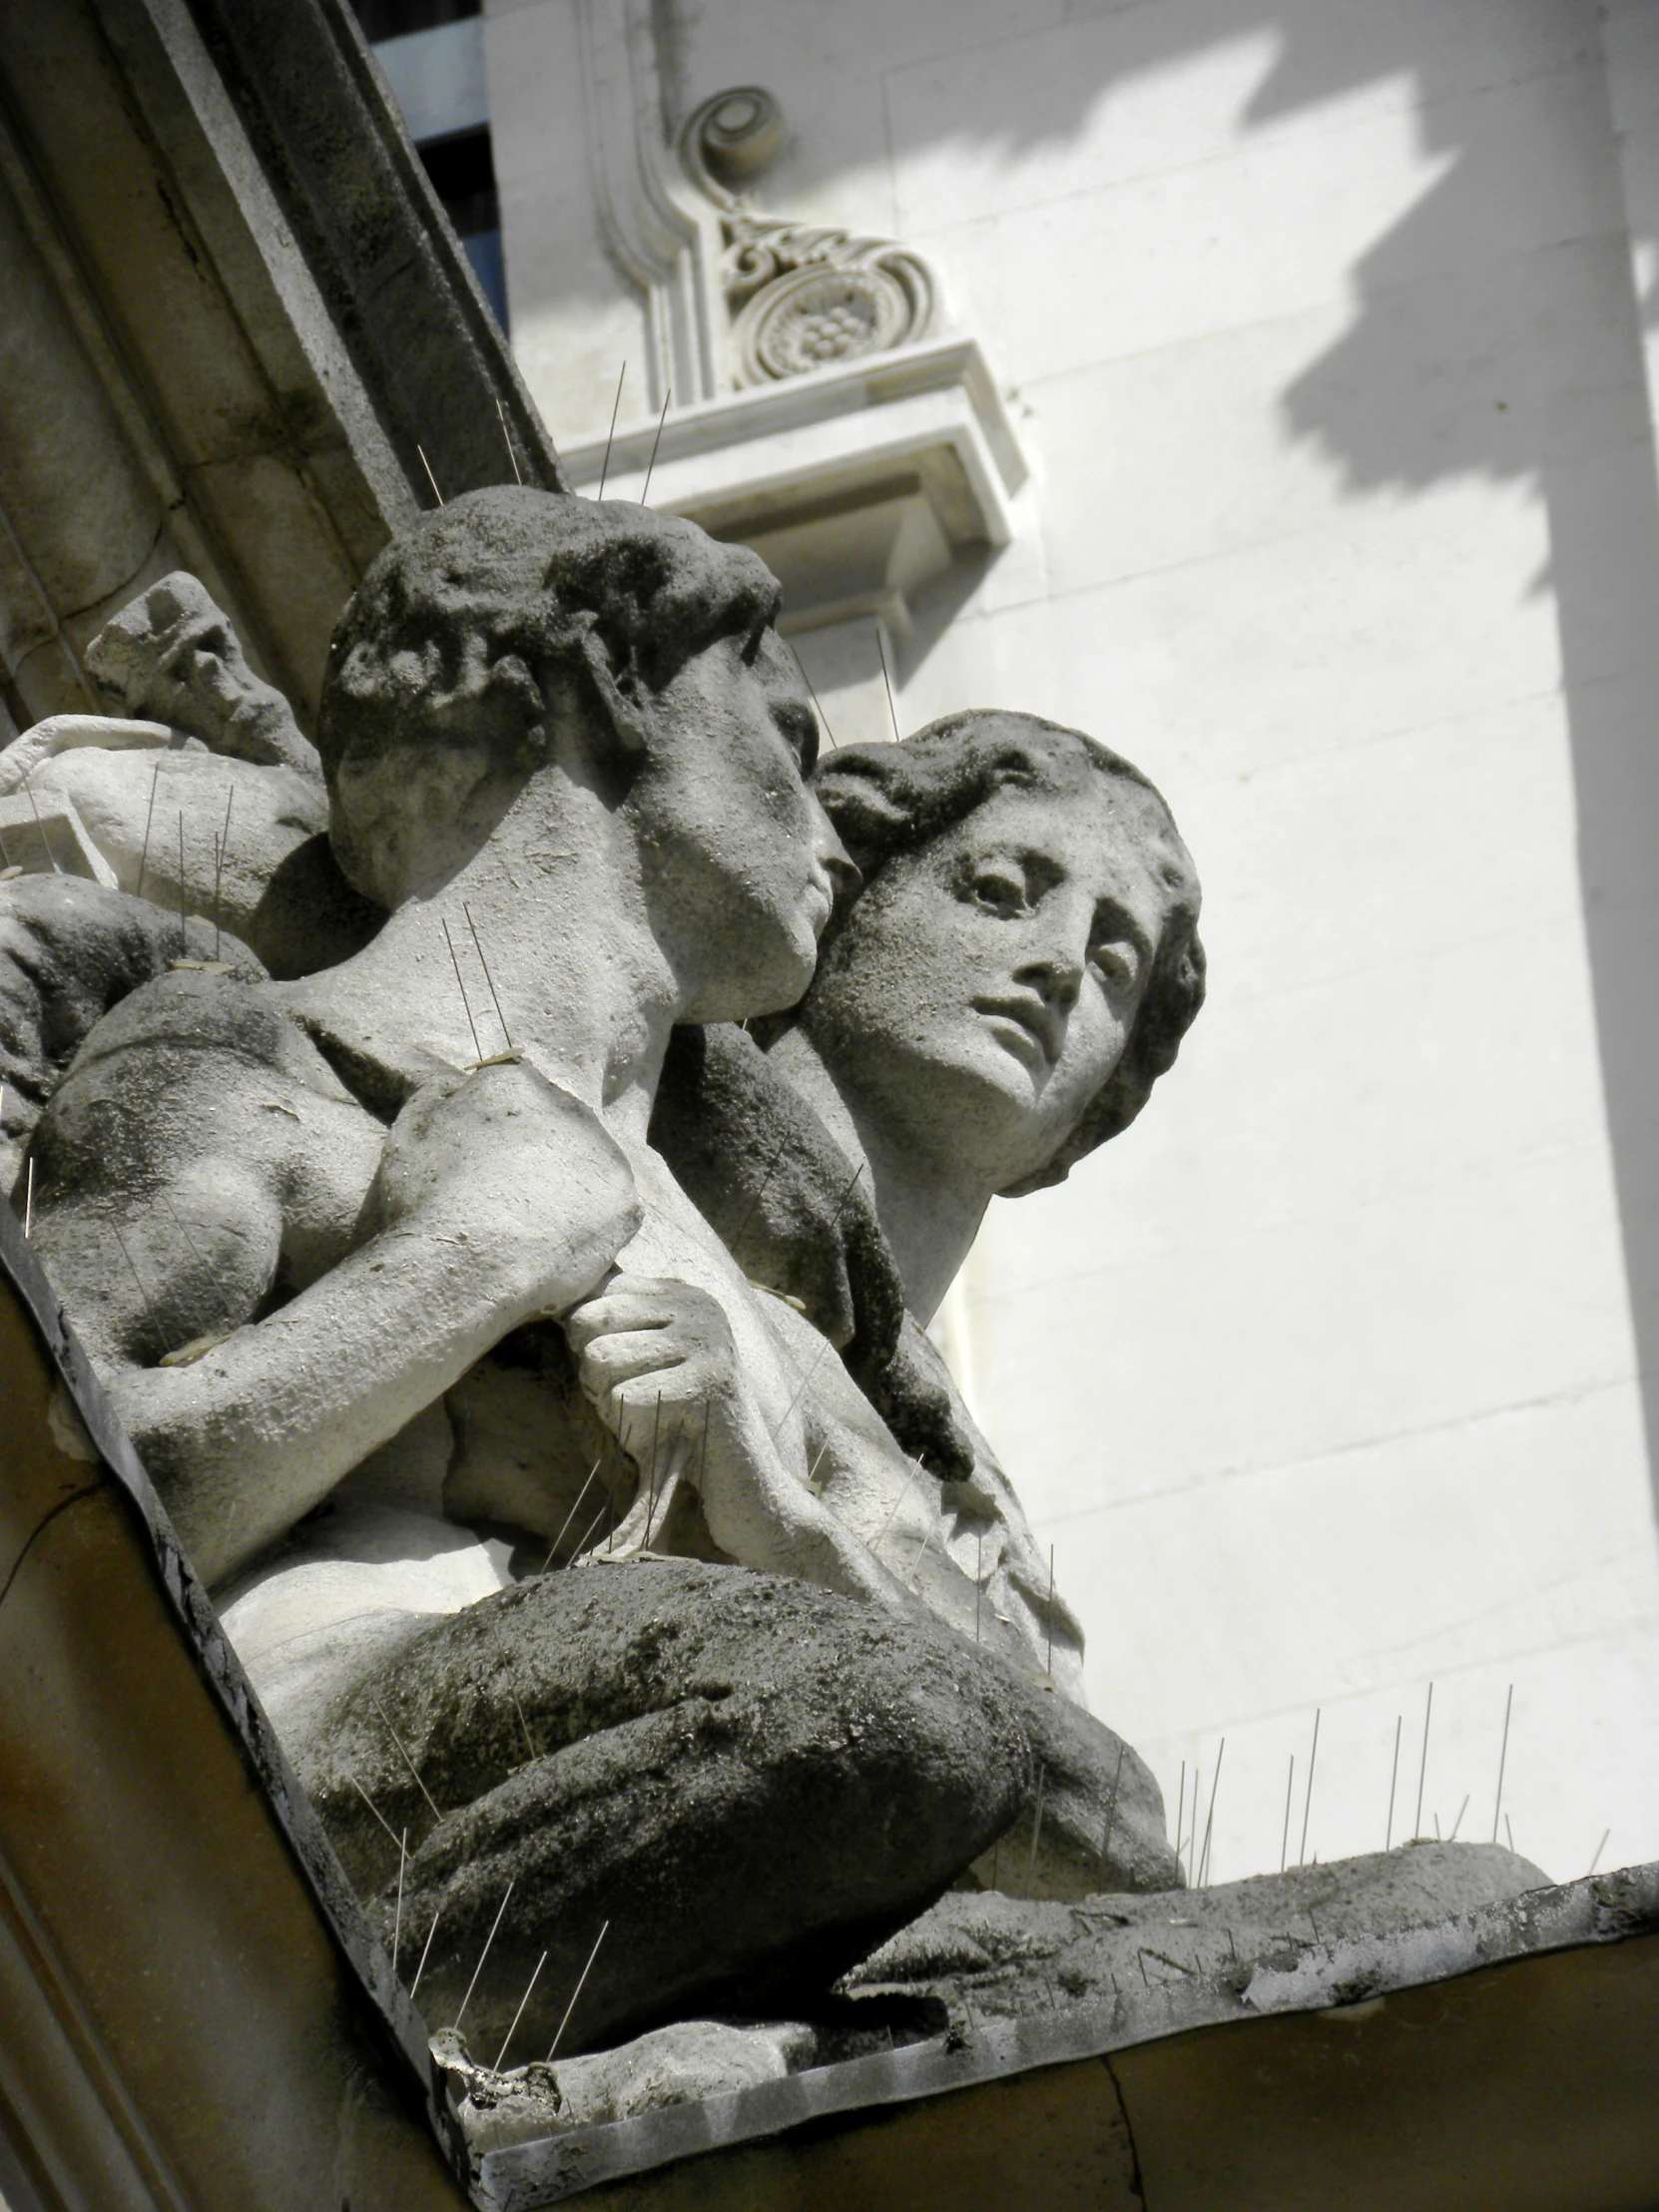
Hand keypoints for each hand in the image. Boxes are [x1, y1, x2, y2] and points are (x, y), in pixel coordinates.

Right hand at [369, 1062, 640, 1318]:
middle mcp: (568, 1108)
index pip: (518, 1092)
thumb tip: (457, 1089)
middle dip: (541, 1154)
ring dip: (569, 1188)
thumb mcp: (410, 1134)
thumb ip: (438, 1099)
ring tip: (532, 1227)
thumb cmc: (426, 1203)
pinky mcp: (625, 1203)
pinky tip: (557, 1247)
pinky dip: (589, 1228)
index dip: (502, 1129)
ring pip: (588, 1166)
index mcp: (515, 1084)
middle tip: (511, 1199)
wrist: (464, 1267)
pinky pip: (610, 1212)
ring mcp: (604, 1155)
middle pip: (559, 1125)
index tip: (490, 1161)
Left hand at [564, 1273, 739, 1477]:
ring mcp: (705, 1341)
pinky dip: (629, 1422)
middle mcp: (696, 1308)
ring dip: (608, 1398)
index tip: (616, 1368)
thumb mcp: (645, 1356)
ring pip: (601, 1357)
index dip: (585, 1338)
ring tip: (644, 1411)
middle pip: (589, 1322)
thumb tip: (561, 1304)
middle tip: (627, 1394)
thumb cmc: (674, 1415)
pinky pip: (622, 1395)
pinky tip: (660, 1429)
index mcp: (680, 1295)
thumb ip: (613, 1323)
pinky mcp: (705, 1382)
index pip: (596, 1293)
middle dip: (591, 1368)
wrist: (735, 1471)